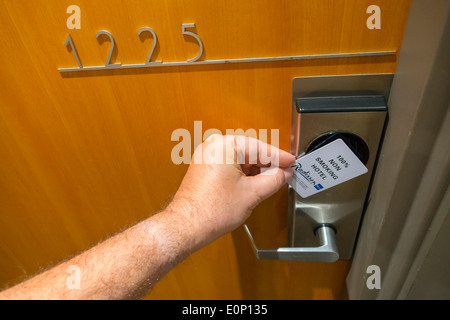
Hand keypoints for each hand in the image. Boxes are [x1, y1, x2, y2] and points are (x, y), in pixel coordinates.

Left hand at [167, 134, 294, 248]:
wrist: (187, 226)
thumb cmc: (210, 211)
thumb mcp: (252, 194)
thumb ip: (274, 179)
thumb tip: (283, 173)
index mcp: (224, 146)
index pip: (260, 147)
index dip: (279, 157)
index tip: (291, 162)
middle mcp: (213, 146)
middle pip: (250, 150)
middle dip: (268, 163)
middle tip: (285, 171)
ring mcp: (206, 156)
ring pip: (240, 158)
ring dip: (256, 169)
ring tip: (271, 180)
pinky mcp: (204, 167)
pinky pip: (230, 164)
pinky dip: (243, 173)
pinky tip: (254, 183)